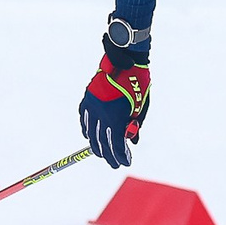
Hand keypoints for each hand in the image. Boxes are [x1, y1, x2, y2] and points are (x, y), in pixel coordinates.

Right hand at [79, 45, 151, 166]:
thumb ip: (135, 125)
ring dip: (96, 145)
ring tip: (101, 153)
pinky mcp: (87, 98)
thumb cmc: (138, 84)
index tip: (124, 162)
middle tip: (114, 163)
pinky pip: (84, 118)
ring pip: (90, 132)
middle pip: (102, 142)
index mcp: (116, 118)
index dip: (120, 156)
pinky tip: (89, 136)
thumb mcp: (141, 107)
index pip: (116, 144)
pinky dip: (87, 129)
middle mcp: (101, 115)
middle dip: (109, 155)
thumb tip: (132, 141)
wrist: (125, 61)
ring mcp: (92, 106)